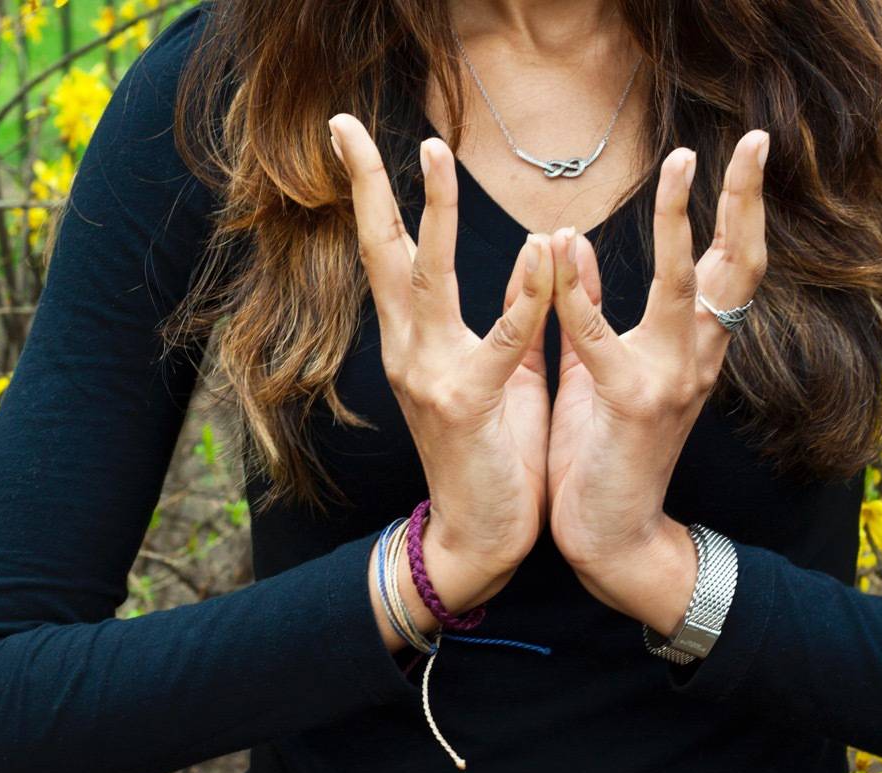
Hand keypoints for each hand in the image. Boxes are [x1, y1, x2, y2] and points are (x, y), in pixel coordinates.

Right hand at [329, 113, 553, 617]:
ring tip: (432, 157)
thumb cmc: (494, 454)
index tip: (353, 137)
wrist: (480, 537)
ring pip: (425, 281)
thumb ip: (515, 312)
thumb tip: (535, 254)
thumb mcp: (506, 372)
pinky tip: (538, 251)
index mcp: (415, 340)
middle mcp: (409, 350)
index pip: (388, 254)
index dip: (373, 193)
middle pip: (380, 253)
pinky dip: (522, 298)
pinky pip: (500, 343)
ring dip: (432, 215)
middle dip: (365, 186)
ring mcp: (430, 377)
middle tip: (343, 127)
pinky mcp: (468, 406)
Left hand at [545, 130, 769, 634]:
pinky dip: (577, 295)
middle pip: (737, 267)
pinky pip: (598, 339)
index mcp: (689, 348)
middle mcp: (695, 359)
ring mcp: (670, 382)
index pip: (726, 267)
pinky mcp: (630, 406)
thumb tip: (579, 247)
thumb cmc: (600, 449)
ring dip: (682, 224)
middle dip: (746, 201)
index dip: (739, 210)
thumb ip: (589, 308)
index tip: (745, 151)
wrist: (608, 534)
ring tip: (680, 168)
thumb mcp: (595, 368)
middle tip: (757, 141)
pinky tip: (559, 251)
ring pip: (687, 288)